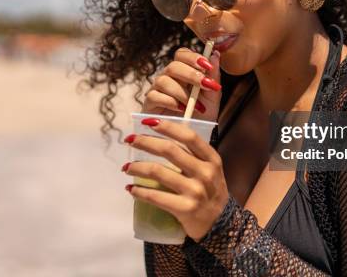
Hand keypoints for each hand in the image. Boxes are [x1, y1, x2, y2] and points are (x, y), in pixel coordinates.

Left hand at [122, 117, 228, 241]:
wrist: (220, 225)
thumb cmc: (210, 192)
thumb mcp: (211, 169)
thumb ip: (193, 155)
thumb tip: (161, 137)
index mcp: (211, 159)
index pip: (189, 136)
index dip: (167, 126)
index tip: (148, 121)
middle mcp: (205, 173)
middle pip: (169, 150)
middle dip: (145, 142)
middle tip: (130, 140)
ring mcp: (195, 191)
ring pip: (158, 172)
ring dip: (137, 167)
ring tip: (126, 167)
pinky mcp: (185, 209)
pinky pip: (155, 197)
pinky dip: (139, 191)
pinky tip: (131, 188)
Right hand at [141, 47, 221, 121]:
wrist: (190, 138)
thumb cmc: (200, 115)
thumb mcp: (212, 97)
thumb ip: (213, 77)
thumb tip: (215, 55)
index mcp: (183, 72)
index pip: (182, 54)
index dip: (193, 57)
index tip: (208, 66)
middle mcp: (168, 77)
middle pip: (173, 65)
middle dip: (191, 74)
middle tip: (205, 85)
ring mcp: (157, 89)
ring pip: (163, 81)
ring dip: (182, 93)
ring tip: (196, 106)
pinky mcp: (149, 103)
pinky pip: (155, 96)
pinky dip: (170, 102)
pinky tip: (182, 109)